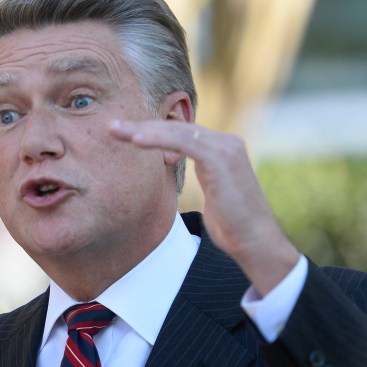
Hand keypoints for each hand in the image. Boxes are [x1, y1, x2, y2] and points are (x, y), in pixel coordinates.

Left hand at [109, 119, 299, 294]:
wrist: (255, 241)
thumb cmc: (232, 226)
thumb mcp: (212, 195)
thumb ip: (201, 177)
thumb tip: (181, 174)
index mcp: (222, 149)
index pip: (181, 133)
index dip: (152, 132)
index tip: (125, 133)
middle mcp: (226, 142)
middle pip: (176, 127)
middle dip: (141, 125)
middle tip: (112, 126)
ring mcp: (225, 147)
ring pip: (176, 131)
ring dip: (142, 130)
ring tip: (115, 130)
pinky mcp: (220, 157)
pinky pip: (182, 142)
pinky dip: (157, 139)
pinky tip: (136, 140)